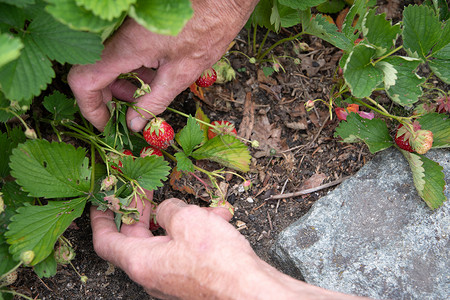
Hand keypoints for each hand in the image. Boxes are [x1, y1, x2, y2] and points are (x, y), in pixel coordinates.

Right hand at [68, 0, 258, 131]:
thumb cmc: (205, 30)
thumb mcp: (181, 74)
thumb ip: (153, 102)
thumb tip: (133, 125)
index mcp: (125, 49)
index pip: (84, 82)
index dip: (90, 109)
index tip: (106, 125)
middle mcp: (117, 38)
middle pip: (91, 74)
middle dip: (107, 100)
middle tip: (129, 115)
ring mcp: (124, 33)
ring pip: (105, 65)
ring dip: (121, 87)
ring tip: (145, 98)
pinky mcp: (135, 31)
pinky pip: (121, 55)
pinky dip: (131, 72)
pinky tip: (153, 79)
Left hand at [91, 195, 368, 298]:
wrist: (249, 290)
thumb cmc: (216, 259)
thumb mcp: (187, 219)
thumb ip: (168, 209)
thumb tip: (166, 210)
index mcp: (141, 262)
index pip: (106, 241)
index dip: (101, 218)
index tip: (102, 201)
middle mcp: (153, 274)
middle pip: (136, 239)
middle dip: (142, 211)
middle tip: (146, 191)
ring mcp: (173, 278)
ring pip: (166, 241)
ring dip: (178, 219)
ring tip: (198, 203)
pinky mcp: (193, 279)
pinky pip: (186, 250)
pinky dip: (196, 232)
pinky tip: (219, 217)